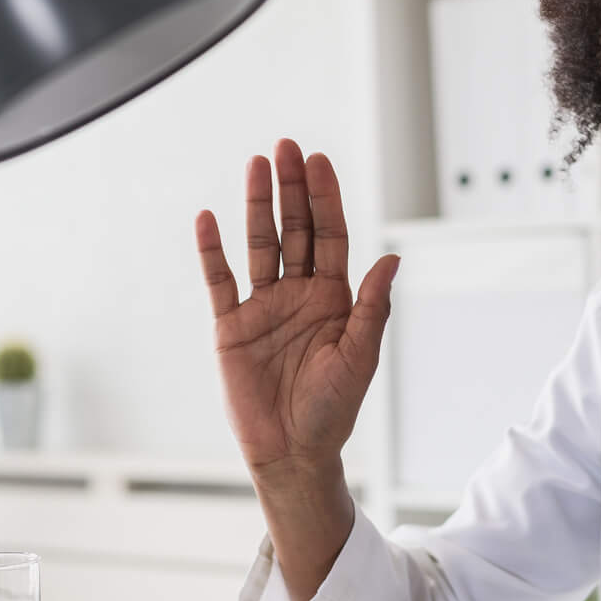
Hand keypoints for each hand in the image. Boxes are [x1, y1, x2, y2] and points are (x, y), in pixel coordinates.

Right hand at [194, 140, 397, 482]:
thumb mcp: (359, 358)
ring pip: (260, 245)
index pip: (331, 236)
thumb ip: (372, 308)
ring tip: (257, 165)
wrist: (291, 452)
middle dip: (293, 189)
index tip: (319, 162)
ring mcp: (263, 307)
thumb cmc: (331, 411)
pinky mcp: (231, 325)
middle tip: (287, 147)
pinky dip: (212, 250)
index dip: (326, 199)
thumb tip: (392, 258)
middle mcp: (299, 294)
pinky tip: (208, 218)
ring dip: (258, 205)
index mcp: (335, 299)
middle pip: (296, 229)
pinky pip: (219, 280)